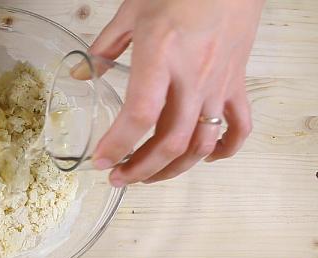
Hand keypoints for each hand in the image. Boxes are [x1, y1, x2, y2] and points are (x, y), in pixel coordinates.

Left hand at [90, 0, 263, 185]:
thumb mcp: (132, 13)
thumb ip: (104, 47)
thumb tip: (82, 74)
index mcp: (160, 57)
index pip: (140, 114)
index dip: (118, 144)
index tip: (101, 161)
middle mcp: (192, 78)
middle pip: (171, 141)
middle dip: (141, 169)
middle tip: (118, 177)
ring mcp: (218, 85)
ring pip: (201, 144)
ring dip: (174, 169)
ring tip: (149, 176)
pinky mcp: (236, 85)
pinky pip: (239, 127)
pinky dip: (224, 150)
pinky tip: (203, 158)